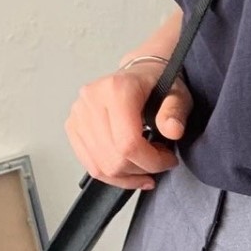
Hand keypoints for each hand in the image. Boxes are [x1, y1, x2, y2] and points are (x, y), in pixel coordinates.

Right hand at [64, 60, 192, 188]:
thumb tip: (173, 130)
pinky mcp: (73, 126)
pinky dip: (112, 175)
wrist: (140, 74)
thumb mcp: (177, 94)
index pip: (128, 143)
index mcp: (116, 90)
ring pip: (100, 166)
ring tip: (146, 166)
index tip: (169, 160)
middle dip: (142, 169)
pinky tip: (130, 172)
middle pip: (113, 158)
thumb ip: (175, 112)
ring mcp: (78, 114)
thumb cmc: (158, 84)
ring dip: (128, 176)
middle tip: (160, 162)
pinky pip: (89, 164)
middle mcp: (91, 100)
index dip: (151, 161)